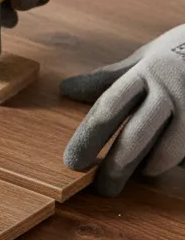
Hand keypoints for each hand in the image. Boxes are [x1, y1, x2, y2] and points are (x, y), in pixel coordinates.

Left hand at [62, 25, 184, 195]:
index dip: (88, 138)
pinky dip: (181, 160)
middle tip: (104, 189)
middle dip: (116, 167)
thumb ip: (108, 77)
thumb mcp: (145, 58)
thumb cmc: (182, 50)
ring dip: (153, 166)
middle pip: (136, 136)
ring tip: (145, 172)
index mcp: (145, 73)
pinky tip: (176, 163)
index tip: (72, 162)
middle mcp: (170, 89)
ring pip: (170, 150)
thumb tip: (65, 88)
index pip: (108, 110)